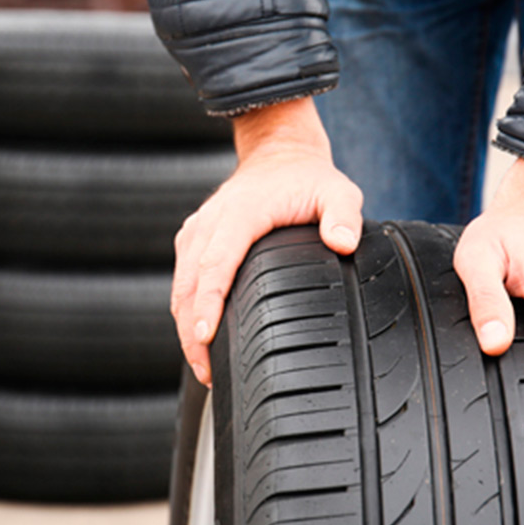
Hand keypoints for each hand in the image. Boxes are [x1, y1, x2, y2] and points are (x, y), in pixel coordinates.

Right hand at [172, 96, 363, 385]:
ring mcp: (197, 230)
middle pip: (189, 283)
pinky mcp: (193, 239)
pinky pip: (182, 279)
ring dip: (185, 326)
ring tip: (203, 366)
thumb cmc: (308, 178)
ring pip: (180, 285)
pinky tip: (197, 338)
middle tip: (207, 371)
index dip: (208, 302)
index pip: (216, 263)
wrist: (278, 154)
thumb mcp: (338, 190)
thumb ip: (344, 216)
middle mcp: (211, 222)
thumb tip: (343, 244)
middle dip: (191, 331)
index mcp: (241, 213)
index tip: (205, 335)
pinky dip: (184, 310)